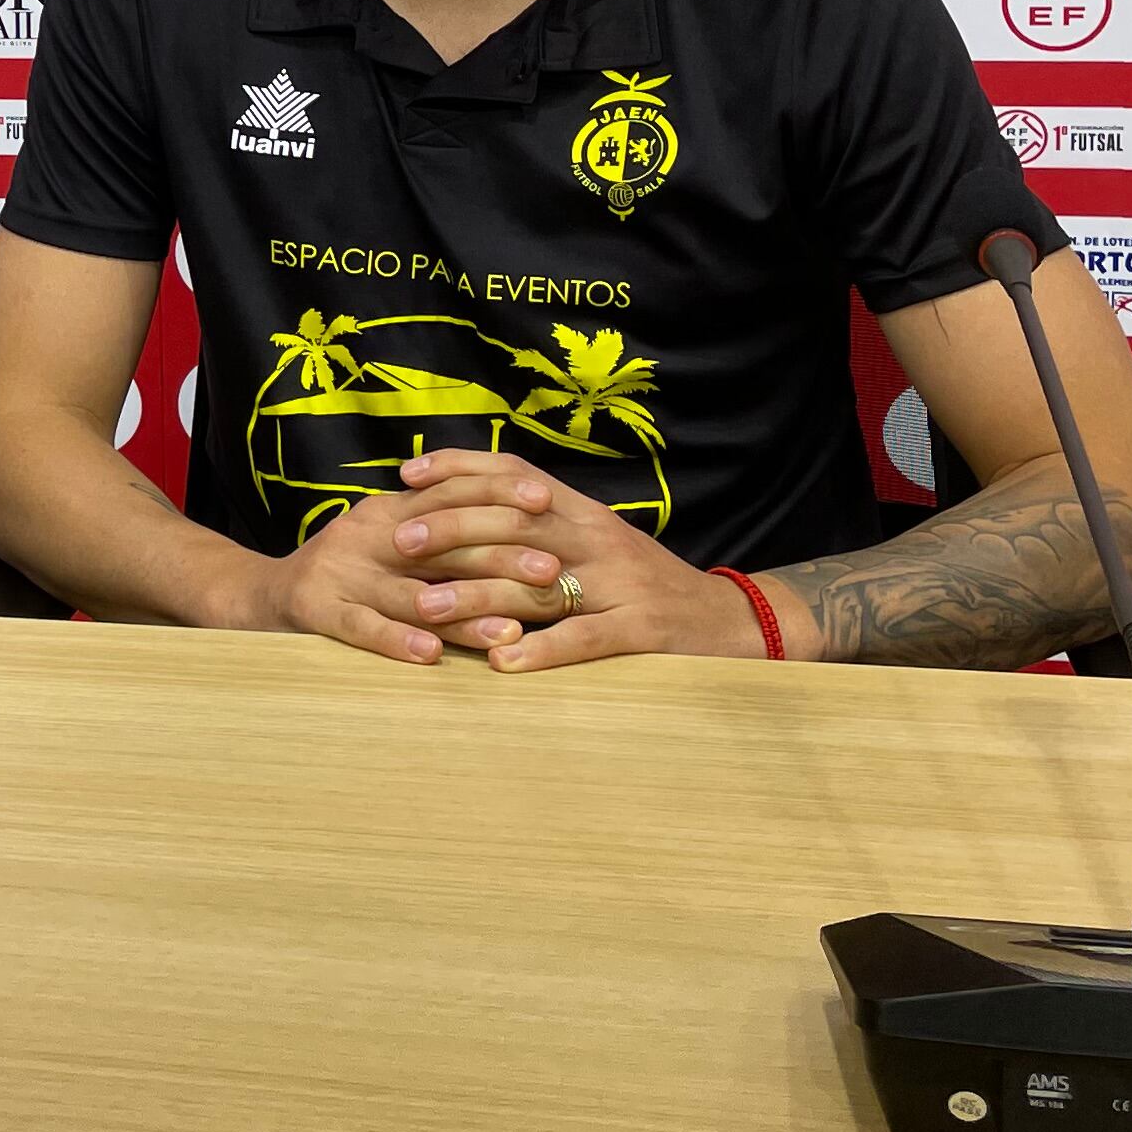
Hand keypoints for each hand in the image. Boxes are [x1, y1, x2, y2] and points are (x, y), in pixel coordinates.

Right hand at [229, 460, 578, 664]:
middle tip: (551, 572)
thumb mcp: (388, 540)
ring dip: (464, 612)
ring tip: (512, 628)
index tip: (548, 503)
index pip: (449, 493)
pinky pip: (362, 627)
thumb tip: (516, 523)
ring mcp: (340, 572)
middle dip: (500, 555)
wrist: (261, 596)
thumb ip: (438, 533)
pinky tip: (431, 655)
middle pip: (441, 541)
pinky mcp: (316, 611)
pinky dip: (397, 640)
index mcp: (387, 510)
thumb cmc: (345, 574)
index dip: (498, 495)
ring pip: (411, 592)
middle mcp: (366, 534)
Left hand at [389, 449, 781, 668]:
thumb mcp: (596, 544)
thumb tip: (468, 514)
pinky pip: (584, 639)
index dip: (460, 468)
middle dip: (451, 528)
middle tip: (398, 543)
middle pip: (515, 520)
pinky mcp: (642, 631)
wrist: (732, 621)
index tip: (407, 474)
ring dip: (476, 593)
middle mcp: (598, 538)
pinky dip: (541, 650)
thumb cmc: (647, 586)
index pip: (515, 473)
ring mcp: (620, 584)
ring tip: (425, 607)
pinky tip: (500, 663)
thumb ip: (543, 527)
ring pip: (538, 581)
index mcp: (584, 513)